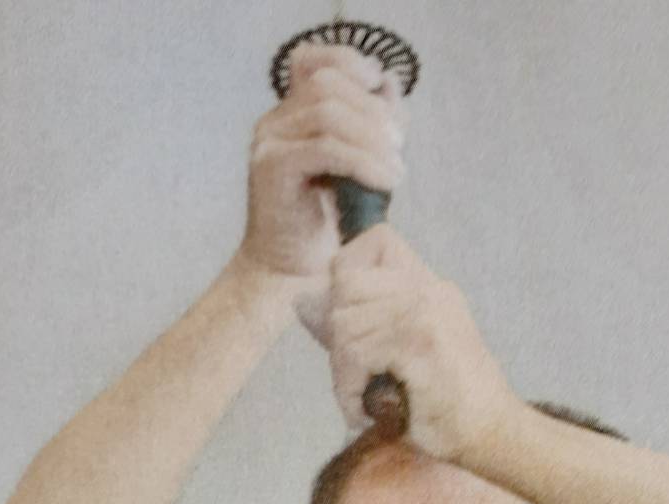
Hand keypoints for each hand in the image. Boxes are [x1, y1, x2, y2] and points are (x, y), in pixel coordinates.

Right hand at [234, 43, 405, 298]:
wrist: (292, 277)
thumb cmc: (326, 227)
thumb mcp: (358, 169)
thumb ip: (373, 129)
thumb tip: (391, 84)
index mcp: (291, 115)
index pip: (314, 61)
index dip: (350, 62)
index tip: (381, 87)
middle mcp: (275, 122)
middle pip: (328, 86)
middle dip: (372, 111)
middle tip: (399, 147)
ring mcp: (269, 142)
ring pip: (328, 114)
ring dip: (372, 139)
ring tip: (397, 171)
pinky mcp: (273, 168)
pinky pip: (325, 149)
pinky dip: (364, 162)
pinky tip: (387, 182)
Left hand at [326, 225, 517, 462]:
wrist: (491, 433)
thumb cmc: (445, 402)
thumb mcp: (402, 352)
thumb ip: (359, 323)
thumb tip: (302, 301)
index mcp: (429, 286)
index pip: (375, 240)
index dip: (347, 274)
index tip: (350, 325)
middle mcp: (428, 290)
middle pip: (347, 284)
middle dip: (337, 336)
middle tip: (353, 377)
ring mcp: (426, 313)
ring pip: (346, 323)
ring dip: (343, 371)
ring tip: (361, 399)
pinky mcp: (420, 343)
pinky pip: (357, 353)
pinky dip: (351, 389)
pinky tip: (366, 410)